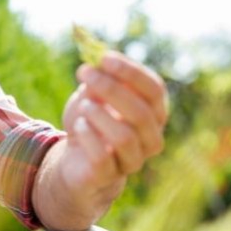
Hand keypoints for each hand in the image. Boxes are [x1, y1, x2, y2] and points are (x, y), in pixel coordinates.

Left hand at [37, 51, 167, 229]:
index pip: (154, 89)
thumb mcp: (91, 94)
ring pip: (125, 137)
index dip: (131, 72)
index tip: (104, 58)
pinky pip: (103, 157)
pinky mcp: (110, 175)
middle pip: (141, 113)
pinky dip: (88, 136)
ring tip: (84, 106)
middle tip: (85, 74)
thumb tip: (95, 55)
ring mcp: (133, 159)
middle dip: (111, 89)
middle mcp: (150, 137)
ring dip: (100, 115)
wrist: (76, 158)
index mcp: (153, 112)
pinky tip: (79, 126)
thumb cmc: (90, 120)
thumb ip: (97, 76)